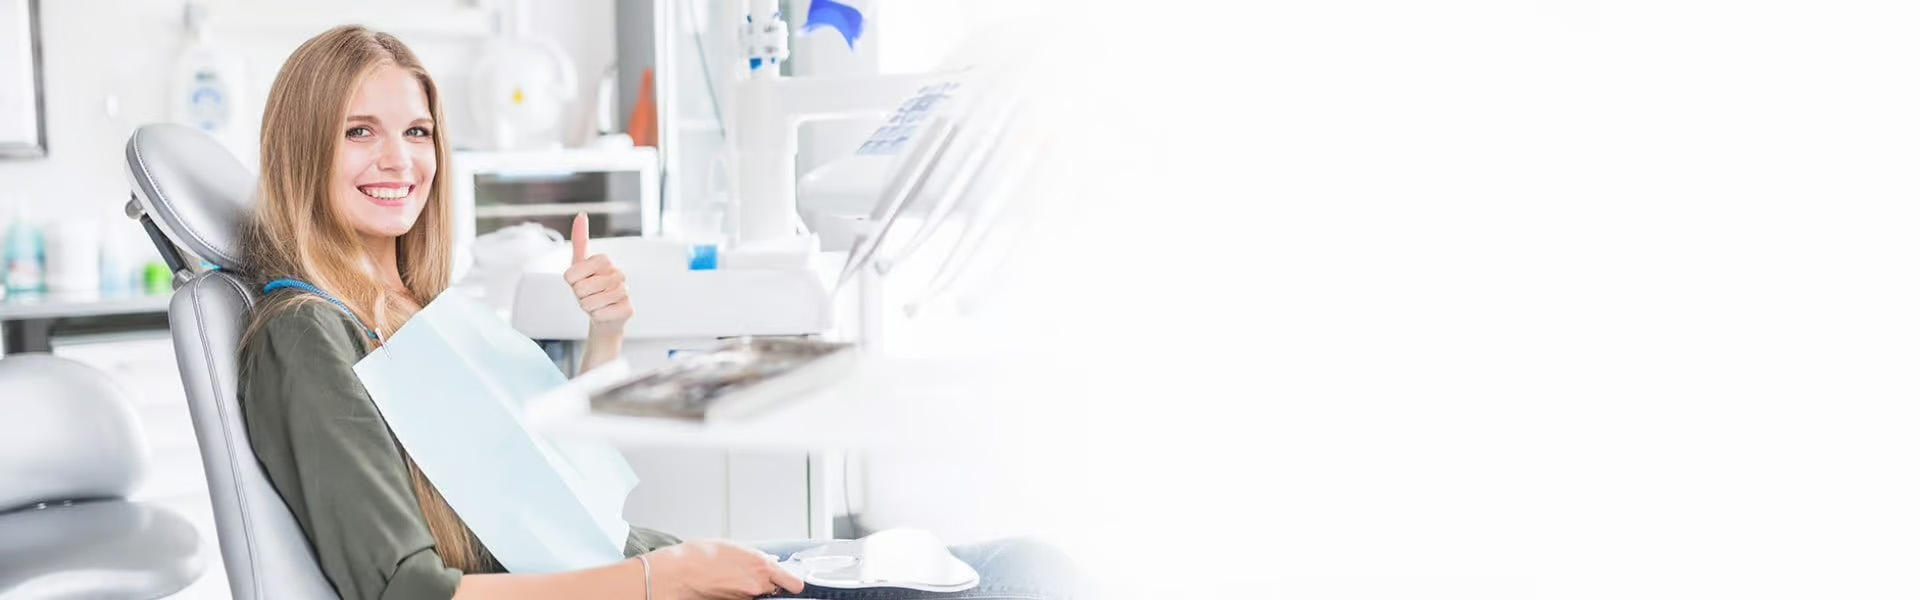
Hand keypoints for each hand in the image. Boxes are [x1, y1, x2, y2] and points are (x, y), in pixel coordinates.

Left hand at [566, 213, 631, 329]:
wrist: (603, 315)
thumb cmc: (590, 289)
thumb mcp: (579, 265)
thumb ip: (580, 240)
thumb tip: (581, 214)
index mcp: (604, 260)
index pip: (572, 274)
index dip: (571, 282)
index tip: (580, 281)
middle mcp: (618, 273)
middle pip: (581, 289)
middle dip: (580, 297)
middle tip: (590, 295)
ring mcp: (625, 291)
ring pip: (590, 303)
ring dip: (589, 307)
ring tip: (597, 304)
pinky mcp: (628, 309)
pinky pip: (600, 314)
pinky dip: (598, 316)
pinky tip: (605, 312)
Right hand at [643, 540, 803, 599]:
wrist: (676, 575)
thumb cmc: (698, 557)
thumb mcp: (731, 547)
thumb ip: (753, 556)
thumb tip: (766, 562)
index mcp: (760, 566)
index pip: (793, 582)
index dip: (791, 581)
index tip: (791, 580)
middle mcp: (757, 586)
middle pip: (774, 588)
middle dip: (767, 582)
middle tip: (751, 574)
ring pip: (758, 595)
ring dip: (750, 589)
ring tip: (731, 578)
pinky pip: (744, 599)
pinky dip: (739, 594)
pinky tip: (725, 586)